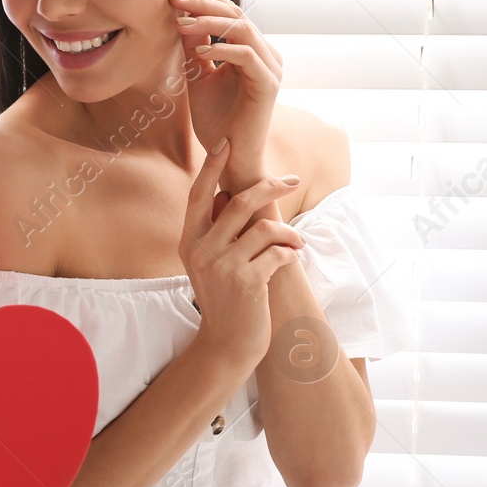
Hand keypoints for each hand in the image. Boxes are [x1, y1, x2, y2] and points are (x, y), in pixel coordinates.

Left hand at [171, 0, 282, 189]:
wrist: (229, 159)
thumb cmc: (216, 124)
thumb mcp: (198, 77)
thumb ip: (194, 49)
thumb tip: (181, 18)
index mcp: (253, 51)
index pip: (230, 15)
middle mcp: (267, 55)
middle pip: (236, 15)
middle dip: (204, 3)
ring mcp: (271, 68)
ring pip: (242, 29)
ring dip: (209, 21)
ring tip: (180, 21)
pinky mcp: (269, 84)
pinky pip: (246, 55)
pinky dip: (221, 48)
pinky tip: (198, 49)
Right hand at [178, 140, 305, 366]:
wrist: (227, 344)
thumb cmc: (226, 299)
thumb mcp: (210, 263)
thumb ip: (215, 231)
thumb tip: (230, 194)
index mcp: (189, 241)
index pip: (198, 193)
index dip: (212, 166)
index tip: (226, 142)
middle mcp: (201, 250)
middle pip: (238, 201)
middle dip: (270, 187)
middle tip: (293, 181)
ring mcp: (222, 266)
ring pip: (264, 227)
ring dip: (289, 231)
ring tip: (297, 241)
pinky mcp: (247, 282)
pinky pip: (278, 252)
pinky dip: (291, 253)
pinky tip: (294, 259)